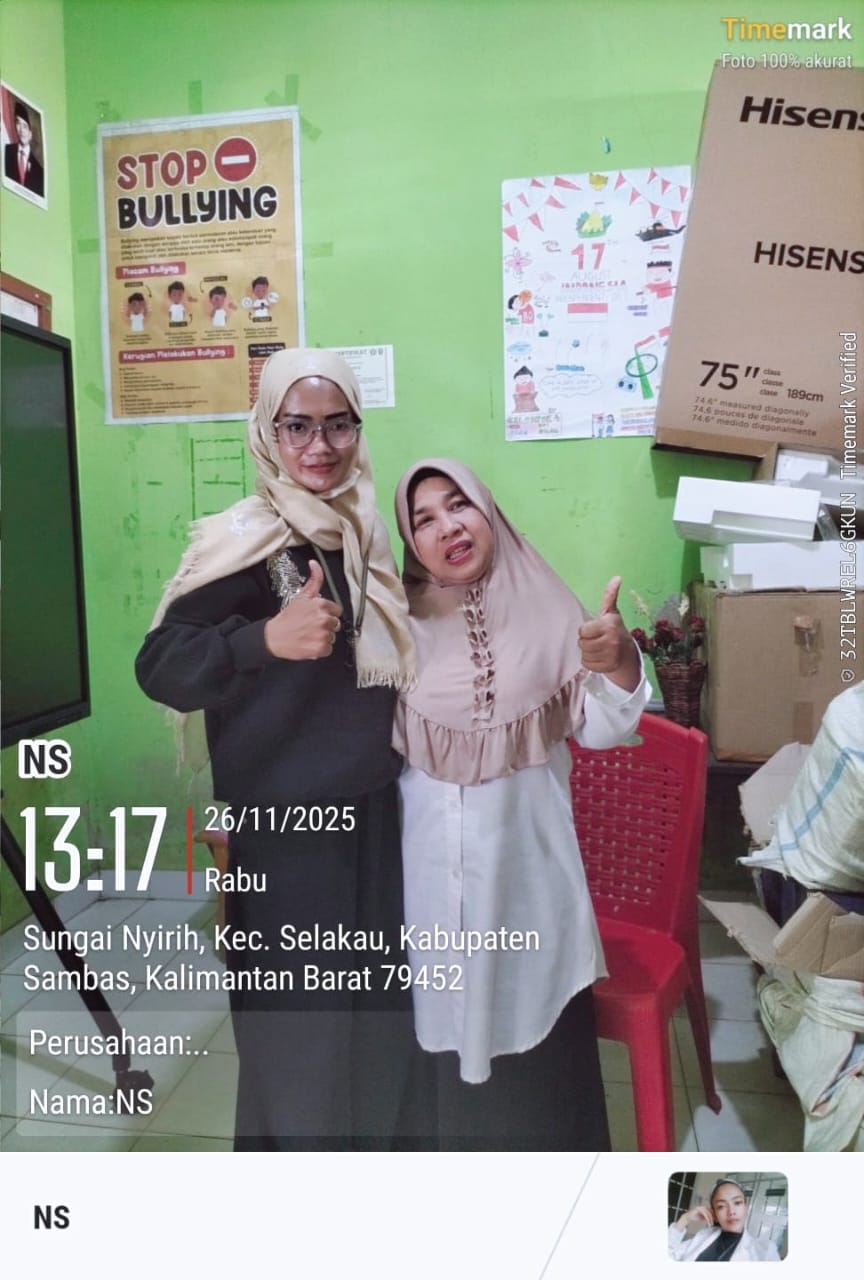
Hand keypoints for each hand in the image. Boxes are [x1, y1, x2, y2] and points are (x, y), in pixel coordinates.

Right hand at [263, 560, 341, 659]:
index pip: (336, 610)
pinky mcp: (321, 648)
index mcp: (320, 604)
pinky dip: (320, 649)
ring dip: (323, 637)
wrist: (274, 637)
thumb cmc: (287, 618)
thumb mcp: (301, 596)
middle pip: (335, 624)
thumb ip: (314, 580)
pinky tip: (310, 644)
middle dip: (325, 626)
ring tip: (309, 635)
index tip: (316, 616)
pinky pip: (329, 649)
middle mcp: (324, 618)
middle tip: (311, 626)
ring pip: (332, 637)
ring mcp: (323, 634)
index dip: (327, 614)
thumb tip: (315, 564)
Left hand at [578, 576, 640, 691]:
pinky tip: (599, 657)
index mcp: (609, 625)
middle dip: (586, 641)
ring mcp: (610, 656)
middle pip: (582, 643)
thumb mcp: (611, 613)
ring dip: (587, 652)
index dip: (586, 630)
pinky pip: (587, 664)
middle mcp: (611, 641)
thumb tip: (617, 578)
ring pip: (584, 654)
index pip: (582, 630)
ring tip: (598, 648)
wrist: (627, 653)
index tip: (595, 630)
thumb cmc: (615, 630)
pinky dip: (590, 662)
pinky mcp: (607, 667)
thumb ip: (610, 596)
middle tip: (597, 640)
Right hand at [676, 1205, 714, 1231]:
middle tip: (714, 1223)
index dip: (714, 1216)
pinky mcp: (698, 1209)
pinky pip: (705, 1214)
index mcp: (705, 1208)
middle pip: (711, 1212)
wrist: (688, 1217)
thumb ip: (708, 1218)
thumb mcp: (704, 1218)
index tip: (716, 1221)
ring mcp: (700, 1207)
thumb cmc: (696, 1217)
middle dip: (713, 1218)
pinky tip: (708, 1223)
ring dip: (710, 1219)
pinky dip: (707, 1219)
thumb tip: (714, 1220)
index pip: (712, 1211)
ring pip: (708, 1213)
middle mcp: (703, 1206)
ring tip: (711, 1224)